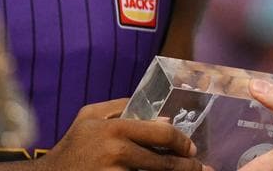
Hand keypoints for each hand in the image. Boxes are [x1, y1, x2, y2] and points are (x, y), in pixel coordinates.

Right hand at [33, 99, 203, 170]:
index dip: (182, 142)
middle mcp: (116, 152)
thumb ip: (123, 107)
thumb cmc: (73, 146)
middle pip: (164, 163)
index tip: (191, 148)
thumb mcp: (90, 116)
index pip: (161, 134)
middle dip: (187, 167)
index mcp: (114, 128)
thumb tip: (162, 117)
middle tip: (199, 167)